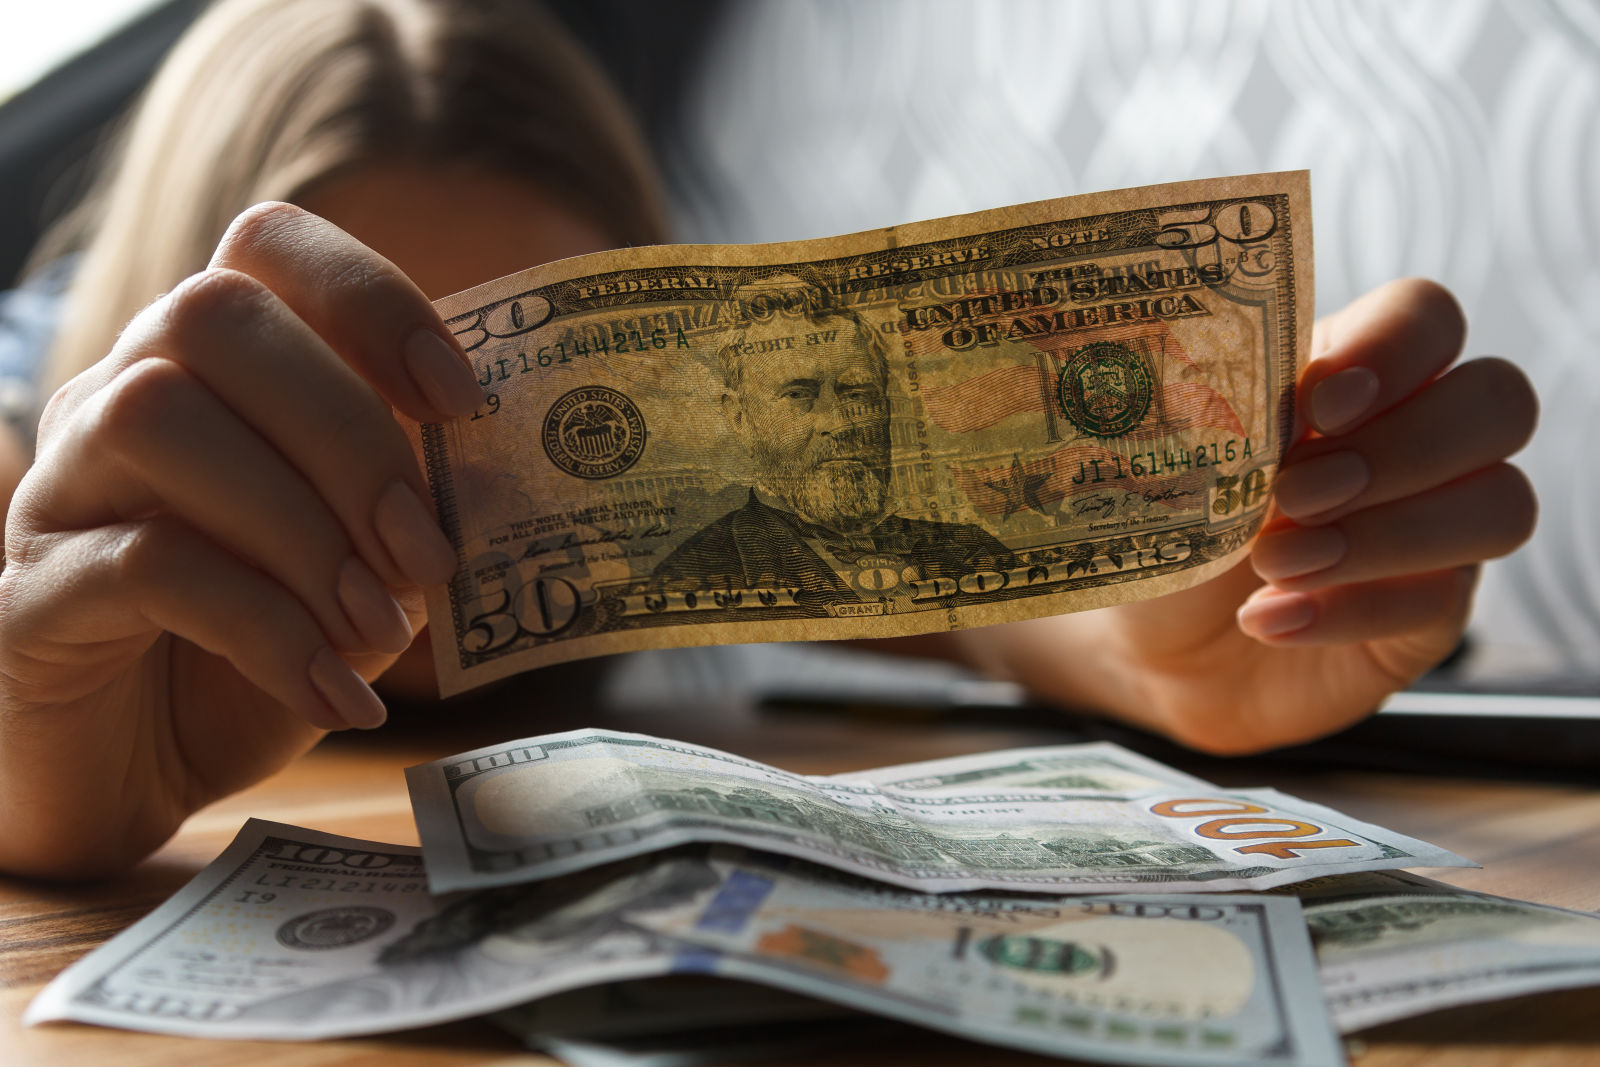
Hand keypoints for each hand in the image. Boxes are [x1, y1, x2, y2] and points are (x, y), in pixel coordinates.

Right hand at [0, 203, 483, 876]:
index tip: (462, 401)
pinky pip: (145, 563)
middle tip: (425, 555)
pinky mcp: (29, 595)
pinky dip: (267, 629)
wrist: (130, 779)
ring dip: (301, 526)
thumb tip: (499, 492)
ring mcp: (61, 489)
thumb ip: (407, 516)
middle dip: (350, 434)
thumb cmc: (255, 656)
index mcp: (213, 372)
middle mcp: (118, 398)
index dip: (372, 297)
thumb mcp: (356, 575)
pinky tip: (333, 695)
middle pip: (213, 317)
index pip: (268, 247)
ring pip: (159, 417)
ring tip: (380, 628)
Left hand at [953, 279, 1536, 752]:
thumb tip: (1244, 399)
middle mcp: (1417, 434)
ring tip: (1273, 564)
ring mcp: (1441, 523)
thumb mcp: (1170, 462)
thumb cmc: (1165, 530)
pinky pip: (1442, 600)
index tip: (1317, 405)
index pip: (1424, 316)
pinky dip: (1348, 611)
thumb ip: (1217, 415)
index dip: (1391, 349)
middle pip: (1497, 400)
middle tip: (1294, 496)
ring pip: (1501, 504)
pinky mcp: (1435, 608)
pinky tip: (1269, 618)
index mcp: (1348, 370)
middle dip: (1399, 450)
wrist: (1158, 644)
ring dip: (1384, 537)